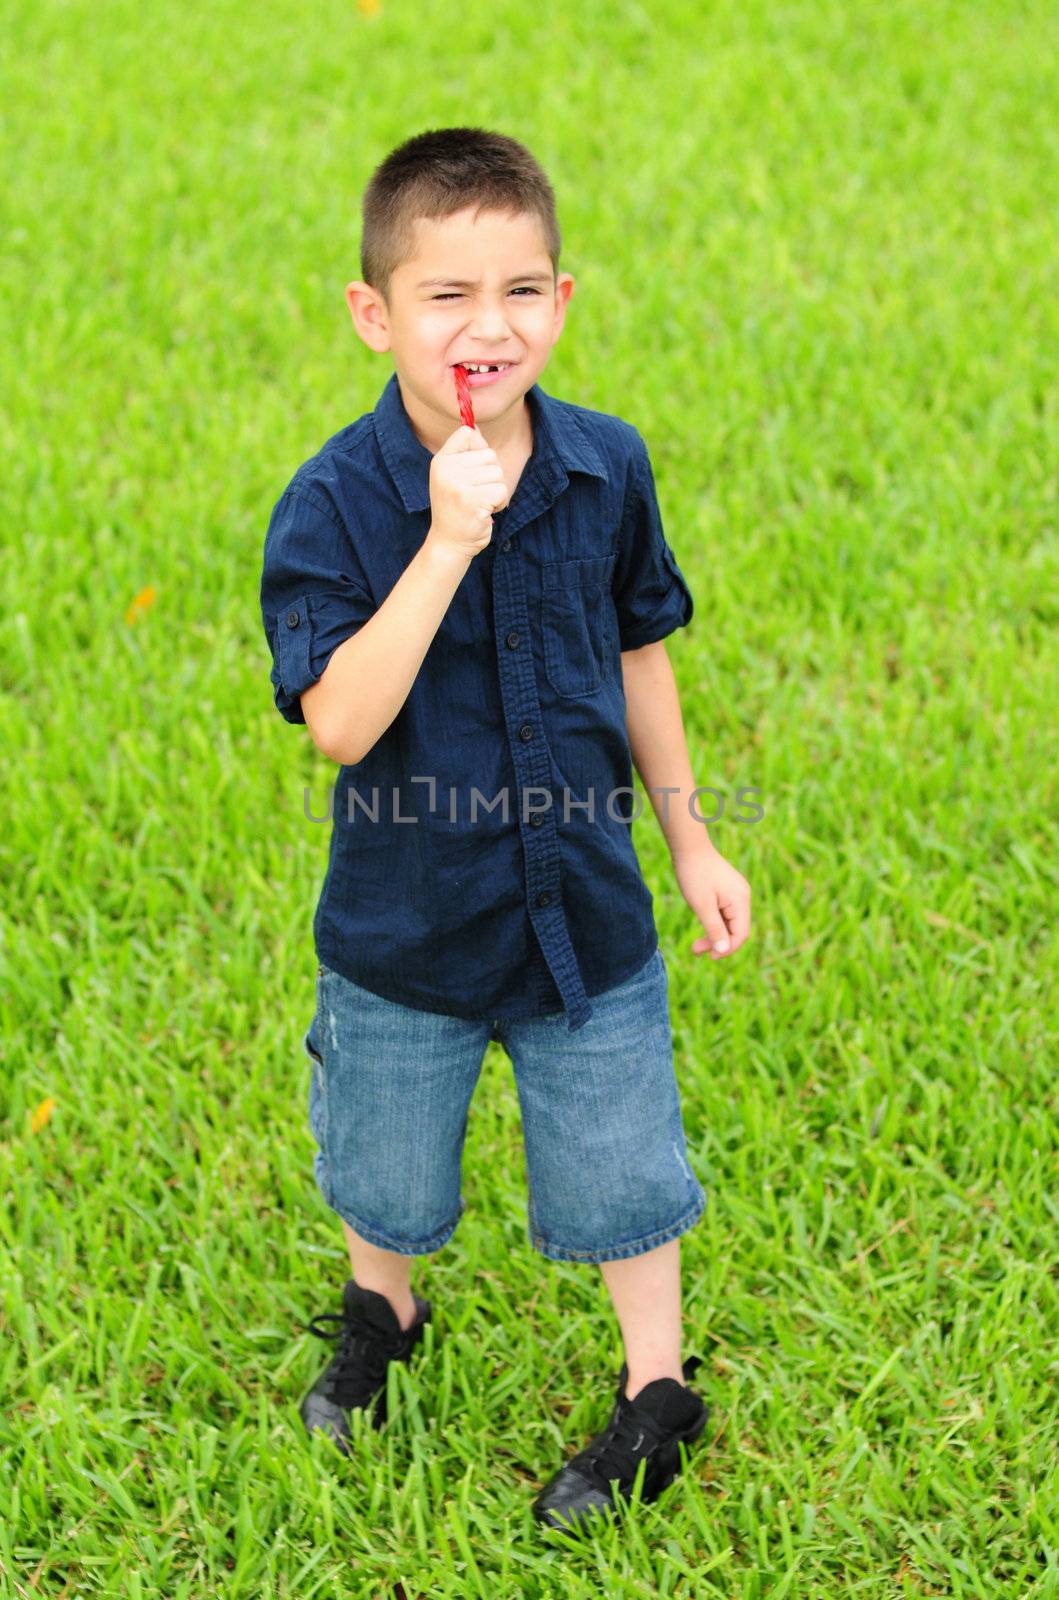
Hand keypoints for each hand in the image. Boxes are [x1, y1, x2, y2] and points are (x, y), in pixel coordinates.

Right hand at [427, 424, 510, 557]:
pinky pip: (501, 490)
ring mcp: (458, 484)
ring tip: (479, 503)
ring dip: (495, 491)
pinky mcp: (472, 500)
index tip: (473, 467)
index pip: (467, 433)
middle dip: (491, 475)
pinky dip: (499, 503)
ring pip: (498, 473)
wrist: (449, 543)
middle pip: (490, 454)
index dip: (479, 448)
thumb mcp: (453, 476)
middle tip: (475, 494)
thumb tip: (475, 427)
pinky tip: (485, 512)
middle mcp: (446, 469)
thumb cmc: (456, 508)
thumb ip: (465, 452)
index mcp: (440, 460)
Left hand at [674, 846, 751, 959]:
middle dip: (717, 943)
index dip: (727, 949)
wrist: (688, 847)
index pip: (741, 934)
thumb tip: (723, 951)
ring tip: (694, 945)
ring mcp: (735, 894)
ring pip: (729, 924)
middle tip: (695, 950)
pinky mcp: (726, 892)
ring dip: (714, 935)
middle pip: (736, 930)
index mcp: (741, 900)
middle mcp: (742, 897)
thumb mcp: (702, 905)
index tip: (709, 956)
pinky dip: (713, 923)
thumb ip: (714, 929)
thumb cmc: (694, 874)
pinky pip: (724, 915)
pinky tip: (700, 925)